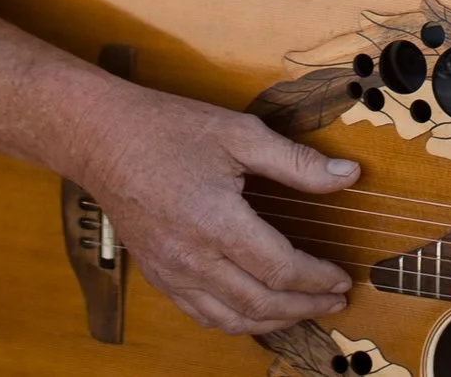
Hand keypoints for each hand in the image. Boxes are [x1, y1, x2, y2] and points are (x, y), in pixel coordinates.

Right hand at [80, 81, 360, 335]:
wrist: (102, 139)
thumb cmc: (167, 129)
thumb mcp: (240, 133)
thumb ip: (297, 162)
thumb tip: (349, 175)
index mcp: (216, 221)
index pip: (281, 269)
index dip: (318, 278)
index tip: (343, 277)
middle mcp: (192, 257)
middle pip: (260, 303)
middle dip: (305, 307)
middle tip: (335, 301)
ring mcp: (171, 272)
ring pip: (231, 319)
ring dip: (274, 322)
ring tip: (303, 310)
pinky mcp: (158, 275)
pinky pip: (202, 314)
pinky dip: (236, 320)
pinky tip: (255, 309)